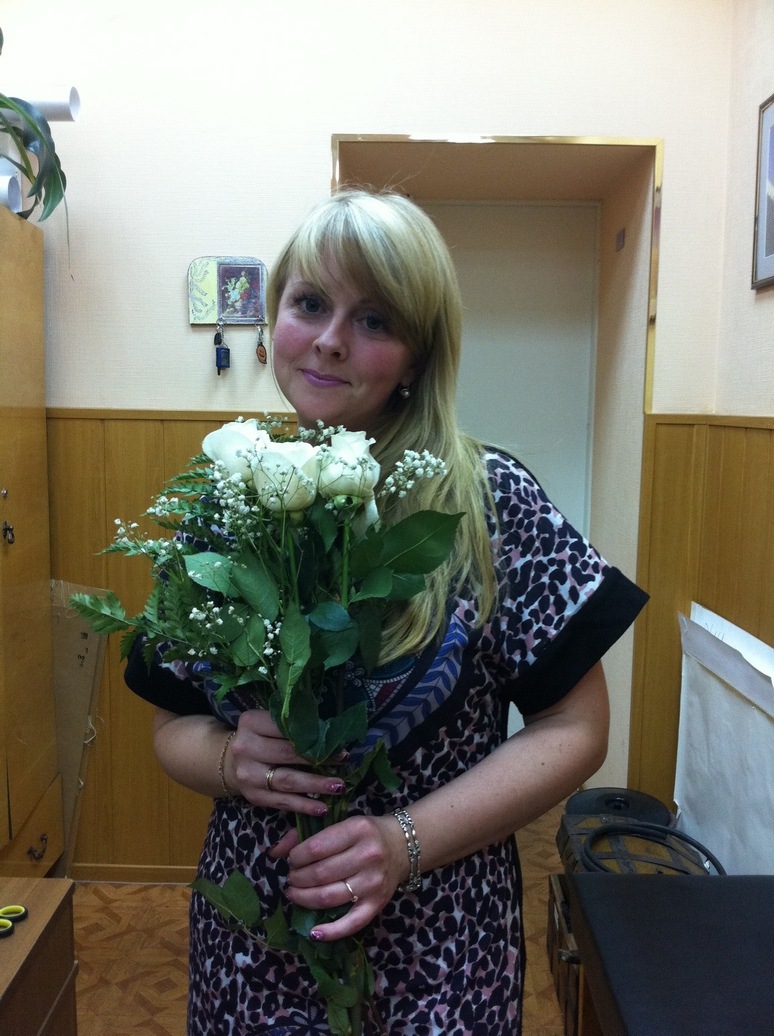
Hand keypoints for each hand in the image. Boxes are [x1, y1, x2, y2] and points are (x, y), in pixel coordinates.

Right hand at [227, 710, 346, 815]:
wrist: (231, 762)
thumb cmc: (261, 738)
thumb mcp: (269, 724)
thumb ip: (292, 727)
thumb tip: (331, 736)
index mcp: (251, 723)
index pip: (286, 728)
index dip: (313, 736)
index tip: (337, 743)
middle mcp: (246, 748)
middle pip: (288, 754)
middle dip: (319, 759)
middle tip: (343, 763)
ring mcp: (248, 775)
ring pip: (287, 781)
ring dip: (316, 785)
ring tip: (338, 787)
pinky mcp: (253, 796)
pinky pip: (283, 802)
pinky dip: (304, 806)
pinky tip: (322, 808)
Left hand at [270, 813, 409, 939]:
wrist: (403, 845)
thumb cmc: (366, 833)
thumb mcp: (341, 823)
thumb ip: (307, 835)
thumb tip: (275, 852)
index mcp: (357, 830)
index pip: (316, 848)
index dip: (296, 857)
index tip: (292, 860)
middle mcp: (367, 856)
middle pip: (320, 874)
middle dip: (297, 878)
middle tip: (292, 877)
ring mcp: (373, 882)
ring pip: (329, 897)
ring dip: (304, 898)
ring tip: (294, 893)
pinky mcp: (377, 904)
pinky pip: (352, 923)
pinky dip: (331, 931)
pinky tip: (314, 932)